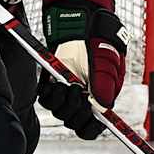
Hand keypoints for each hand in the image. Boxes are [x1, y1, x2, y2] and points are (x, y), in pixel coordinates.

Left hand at [37, 0, 125, 139]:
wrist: (81, 25)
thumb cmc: (98, 41)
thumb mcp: (107, 61)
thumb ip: (105, 83)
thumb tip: (104, 107)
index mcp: (100, 99)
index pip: (92, 128)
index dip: (90, 127)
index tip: (91, 116)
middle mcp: (83, 100)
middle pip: (74, 122)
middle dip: (76, 111)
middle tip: (79, 91)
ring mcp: (67, 93)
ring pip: (59, 113)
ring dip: (63, 103)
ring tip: (70, 85)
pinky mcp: (53, 84)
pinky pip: (46, 100)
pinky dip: (50, 95)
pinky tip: (56, 84)